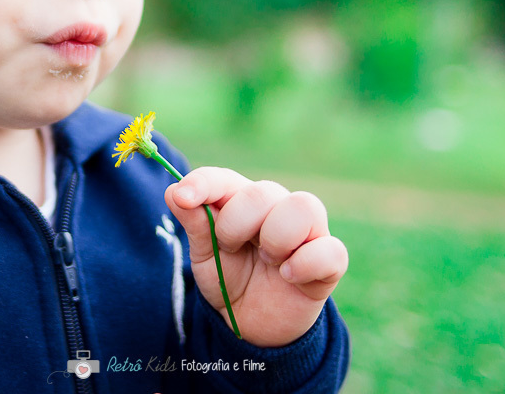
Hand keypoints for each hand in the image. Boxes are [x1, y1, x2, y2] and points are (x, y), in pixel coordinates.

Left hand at [164, 167, 347, 347]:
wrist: (254, 324)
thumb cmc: (230, 278)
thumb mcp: (204, 256)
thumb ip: (194, 224)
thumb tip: (174, 191)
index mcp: (241, 200)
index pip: (223, 179)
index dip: (203, 183)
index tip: (183, 197)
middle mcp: (277, 207)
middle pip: (263, 191)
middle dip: (237, 223)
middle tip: (231, 248)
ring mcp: (307, 231)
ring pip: (303, 206)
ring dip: (276, 237)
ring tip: (268, 261)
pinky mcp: (329, 260)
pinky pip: (330, 249)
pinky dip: (305, 263)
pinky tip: (288, 275)